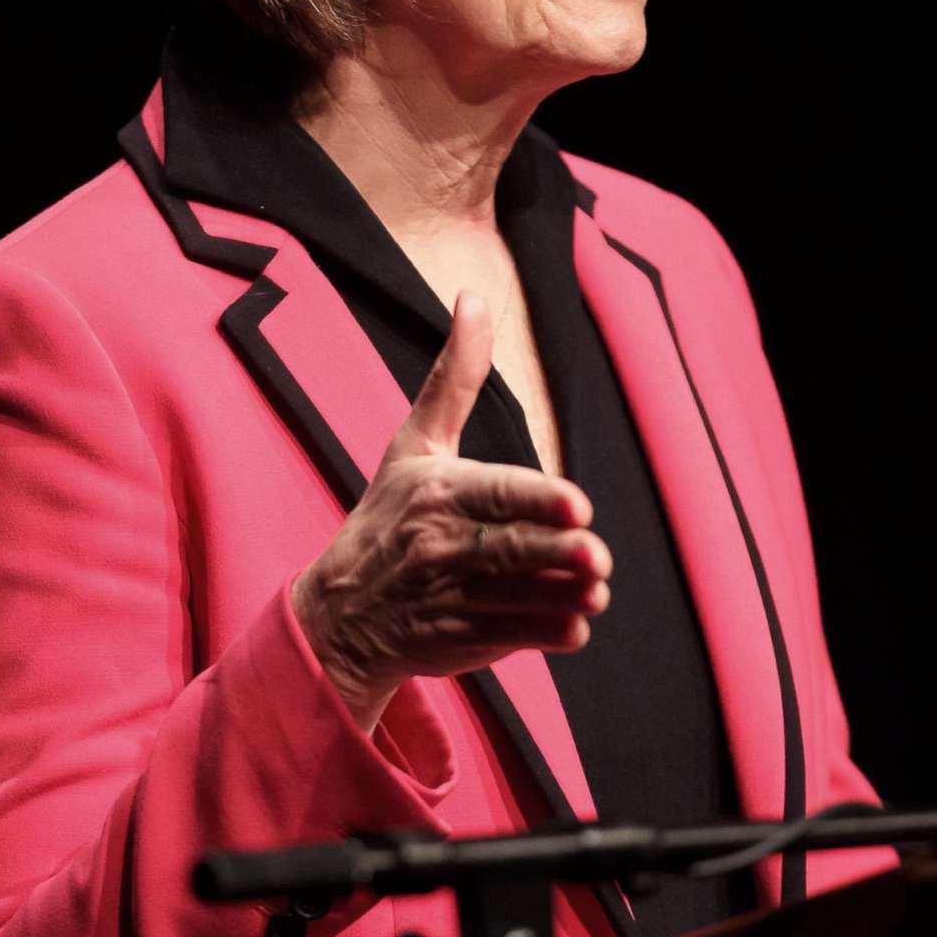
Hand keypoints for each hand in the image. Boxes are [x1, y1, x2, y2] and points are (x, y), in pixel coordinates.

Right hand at [291, 291, 610, 731]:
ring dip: (561, 597)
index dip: (536, 501)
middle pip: (509, 549)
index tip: (578, 507)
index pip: (493, 494)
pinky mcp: (461, 640)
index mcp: (433, 492)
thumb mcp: (413, 443)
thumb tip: (473, 296)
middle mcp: (439, 545)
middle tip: (598, 557)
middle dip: (556, 555)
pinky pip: (512, 637)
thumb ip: (453, 376)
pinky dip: (545, 634)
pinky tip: (574, 626)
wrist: (338, 616)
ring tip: (595, 594)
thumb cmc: (388, 515)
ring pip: (517, 597)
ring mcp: (450, 597)